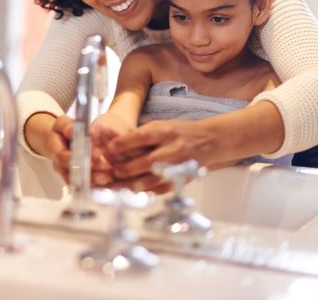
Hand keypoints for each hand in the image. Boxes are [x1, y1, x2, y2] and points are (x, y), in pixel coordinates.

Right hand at [46, 115, 111, 185]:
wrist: (58, 143)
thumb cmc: (62, 131)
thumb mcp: (62, 124)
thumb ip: (66, 126)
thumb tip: (71, 130)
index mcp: (55, 150)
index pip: (63, 157)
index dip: (78, 158)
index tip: (95, 155)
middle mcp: (60, 166)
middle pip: (72, 173)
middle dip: (90, 171)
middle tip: (106, 167)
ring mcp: (67, 175)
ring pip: (79, 183)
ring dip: (94, 181)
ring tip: (109, 177)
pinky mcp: (75, 181)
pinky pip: (84, 186)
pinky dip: (96, 185)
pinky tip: (108, 181)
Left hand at [103, 119, 218, 190]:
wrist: (208, 141)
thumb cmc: (180, 131)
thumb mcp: (161, 125)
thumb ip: (142, 134)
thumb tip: (118, 144)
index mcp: (165, 132)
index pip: (140, 138)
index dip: (122, 145)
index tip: (108, 150)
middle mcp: (172, 149)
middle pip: (144, 161)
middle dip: (124, 168)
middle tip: (111, 170)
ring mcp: (178, 166)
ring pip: (152, 179)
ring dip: (131, 184)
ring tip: (116, 186)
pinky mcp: (181, 178)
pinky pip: (161, 188)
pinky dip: (146, 191)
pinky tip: (133, 192)